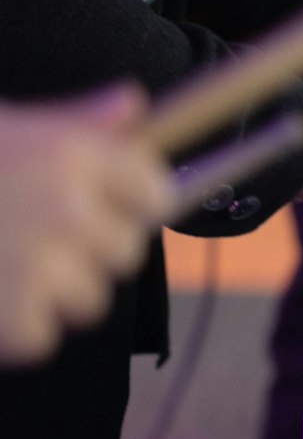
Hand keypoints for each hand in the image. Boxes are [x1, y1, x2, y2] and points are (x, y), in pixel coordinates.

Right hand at [0, 85, 171, 363]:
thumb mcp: (3, 125)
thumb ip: (71, 123)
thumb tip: (130, 100)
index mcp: (70, 154)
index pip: (152, 190)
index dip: (129, 203)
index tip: (104, 208)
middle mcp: (67, 207)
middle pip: (124, 251)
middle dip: (87, 251)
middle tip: (26, 238)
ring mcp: (42, 265)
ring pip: (89, 300)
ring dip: (50, 294)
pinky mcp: (14, 319)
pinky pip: (43, 338)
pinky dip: (12, 332)